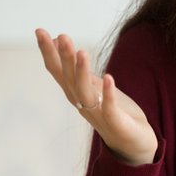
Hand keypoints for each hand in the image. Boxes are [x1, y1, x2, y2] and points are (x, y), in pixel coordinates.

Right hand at [35, 29, 157, 165]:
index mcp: (77, 94)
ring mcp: (98, 115)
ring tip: (82, 52)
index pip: (58, 71)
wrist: (134, 145)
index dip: (49, 52)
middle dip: (64, 58)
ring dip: (82, 72)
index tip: (40, 31)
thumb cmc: (114, 113)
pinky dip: (108, 94)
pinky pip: (109, 108)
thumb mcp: (94, 87)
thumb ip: (78, 69)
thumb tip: (60, 42)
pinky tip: (108, 78)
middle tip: (61, 36)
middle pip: (69, 79)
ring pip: (85, 92)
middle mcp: (83, 104)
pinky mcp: (117, 124)